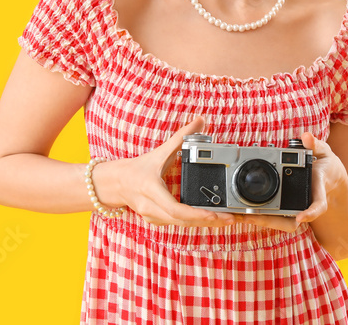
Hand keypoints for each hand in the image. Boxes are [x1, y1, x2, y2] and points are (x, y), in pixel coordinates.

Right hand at [100, 116, 236, 227]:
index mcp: (151, 191)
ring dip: (204, 223)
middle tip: (231, 218)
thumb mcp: (159, 152)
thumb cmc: (137, 169)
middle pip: (183, 221)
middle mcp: (151, 208)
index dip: (196, 213)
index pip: (175, 208)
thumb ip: (181, 137)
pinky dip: (195, 222)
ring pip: (182, 225)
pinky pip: (179, 224)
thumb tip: (201, 121)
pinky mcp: (157, 221)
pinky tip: (211, 218)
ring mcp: (153, 218)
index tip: (214, 214)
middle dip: (208, 220)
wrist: (116, 184)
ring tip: (227, 219)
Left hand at [233, 130, 347, 232]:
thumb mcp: (325, 152)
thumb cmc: (327, 167)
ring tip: (240, 215)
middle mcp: (307, 204)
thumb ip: (316, 144)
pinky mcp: (290, 211)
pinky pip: (276, 218)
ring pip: (281, 223)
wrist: (331, 180)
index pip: (318, 205)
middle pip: (292, 222)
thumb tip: (306, 137)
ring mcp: (299, 210)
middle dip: (270, 221)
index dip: (310, 212)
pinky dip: (261, 217)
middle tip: (248, 216)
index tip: (300, 217)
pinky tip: (244, 213)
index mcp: (318, 190)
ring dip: (261, 221)